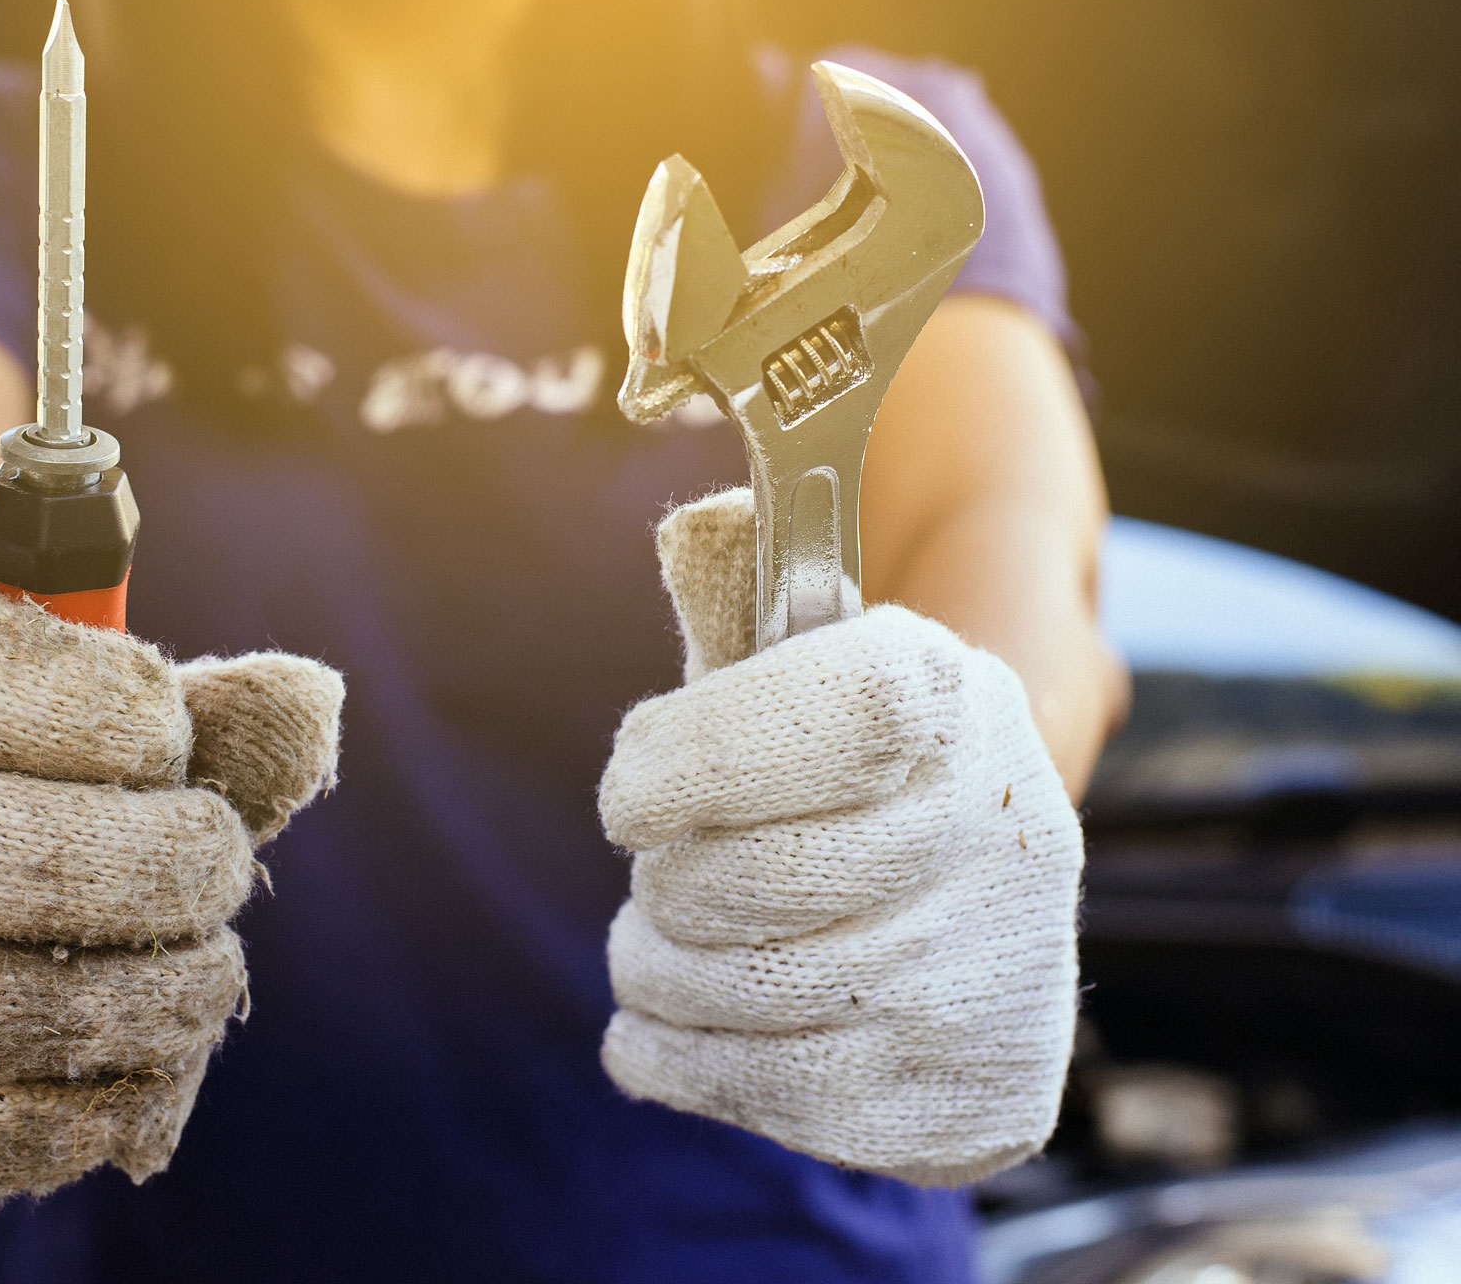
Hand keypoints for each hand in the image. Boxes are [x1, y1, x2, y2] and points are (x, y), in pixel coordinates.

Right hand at [0, 578, 342, 1218]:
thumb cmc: (60, 782)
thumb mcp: (135, 722)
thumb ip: (226, 717)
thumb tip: (310, 705)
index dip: (118, 717)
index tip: (168, 738)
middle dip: (158, 873)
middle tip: (223, 868)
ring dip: (143, 1003)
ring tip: (210, 975)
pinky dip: (84, 1117)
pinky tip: (144, 1070)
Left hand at [597, 488, 1082, 1185]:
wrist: (968, 876)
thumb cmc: (834, 757)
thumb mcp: (795, 664)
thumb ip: (738, 601)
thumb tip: (696, 531)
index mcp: (949, 699)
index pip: (823, 720)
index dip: (692, 764)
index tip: (631, 795)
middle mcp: (995, 834)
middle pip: (755, 883)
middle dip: (666, 886)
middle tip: (666, 876)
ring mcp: (993, 976)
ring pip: (744, 996)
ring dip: (657, 971)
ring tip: (670, 943)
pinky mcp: (971, 1096)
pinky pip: (768, 1096)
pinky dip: (679, 1059)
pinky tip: (680, 1022)